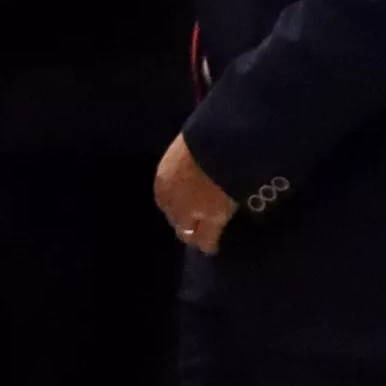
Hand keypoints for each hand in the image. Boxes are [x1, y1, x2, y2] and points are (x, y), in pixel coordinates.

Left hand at [154, 136, 236, 252]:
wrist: (222, 142)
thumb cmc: (207, 136)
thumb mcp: (189, 148)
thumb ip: (188, 161)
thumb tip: (197, 162)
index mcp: (163, 179)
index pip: (166, 202)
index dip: (177, 207)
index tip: (186, 209)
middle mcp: (171, 199)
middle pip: (175, 220)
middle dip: (184, 222)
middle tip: (196, 226)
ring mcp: (190, 211)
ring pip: (188, 234)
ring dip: (196, 235)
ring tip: (205, 239)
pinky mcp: (211, 218)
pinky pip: (207, 240)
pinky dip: (210, 244)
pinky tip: (213, 248)